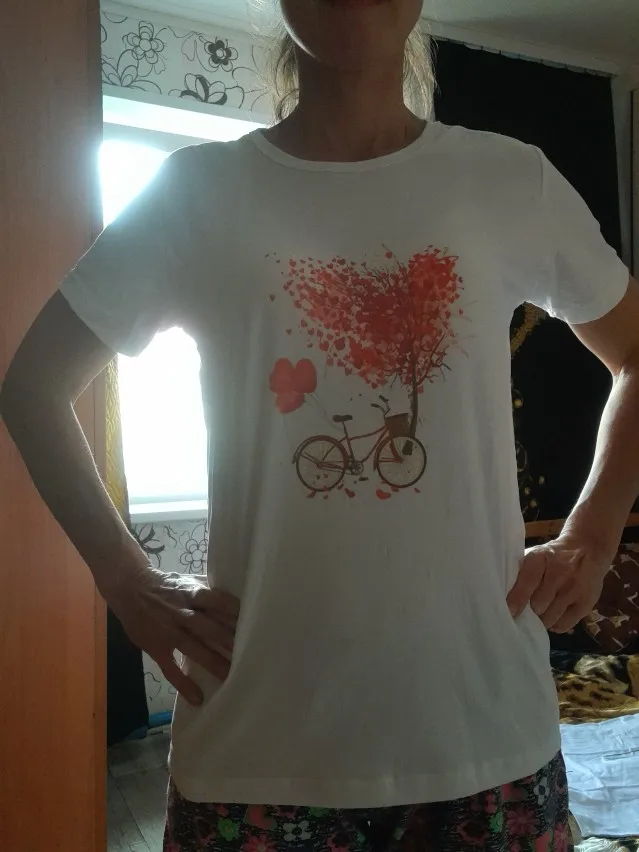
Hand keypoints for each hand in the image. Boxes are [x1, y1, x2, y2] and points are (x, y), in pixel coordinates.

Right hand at [105, 567, 238, 705]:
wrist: (129, 587)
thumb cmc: (164, 584)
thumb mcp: (186, 580)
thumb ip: (207, 590)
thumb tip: (235, 594)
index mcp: (190, 593)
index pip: (216, 601)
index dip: (233, 611)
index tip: (254, 621)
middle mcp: (180, 612)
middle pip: (208, 628)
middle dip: (229, 641)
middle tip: (251, 654)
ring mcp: (167, 631)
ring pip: (194, 649)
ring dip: (214, 663)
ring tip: (232, 677)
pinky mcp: (155, 647)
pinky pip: (170, 669)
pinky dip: (183, 684)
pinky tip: (198, 698)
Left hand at [506, 536, 613, 632]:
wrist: (587, 548)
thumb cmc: (552, 557)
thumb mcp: (535, 556)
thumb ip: (520, 573)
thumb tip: (503, 598)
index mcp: (541, 557)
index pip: (528, 581)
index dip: (518, 599)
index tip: (511, 612)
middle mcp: (560, 571)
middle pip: (539, 604)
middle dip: (531, 609)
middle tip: (530, 607)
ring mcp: (576, 587)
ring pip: (551, 617)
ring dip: (543, 618)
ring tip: (543, 611)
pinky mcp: (587, 602)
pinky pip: (564, 624)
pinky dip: (556, 624)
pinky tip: (554, 615)